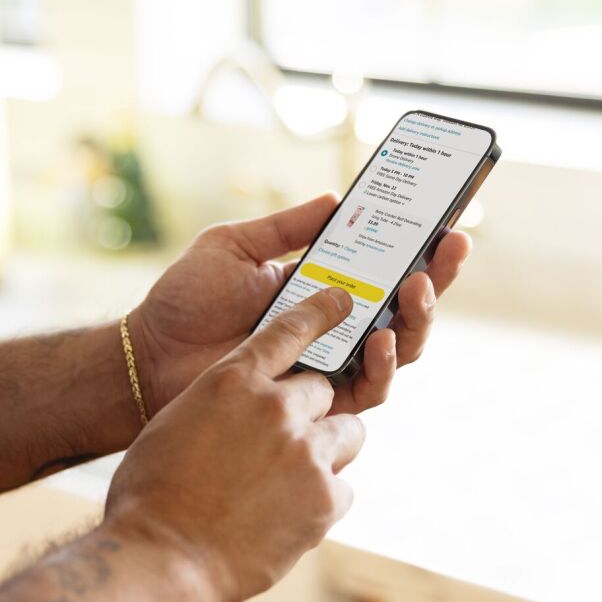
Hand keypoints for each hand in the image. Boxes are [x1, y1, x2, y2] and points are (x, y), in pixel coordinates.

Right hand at [105, 288, 364, 601]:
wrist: (161, 559)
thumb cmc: (149, 495)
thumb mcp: (174, 428)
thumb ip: (216, 409)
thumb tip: (239, 416)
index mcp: (231, 381)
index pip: (288, 331)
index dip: (318, 314)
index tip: (341, 302)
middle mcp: (276, 408)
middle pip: (323, 389)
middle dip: (311, 411)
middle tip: (288, 440)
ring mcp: (306, 453)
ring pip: (347, 434)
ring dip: (326, 451)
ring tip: (292, 481)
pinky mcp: (324, 500)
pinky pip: (343, 488)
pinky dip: (322, 501)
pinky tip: (286, 519)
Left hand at [129, 194, 471, 414]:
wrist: (150, 355)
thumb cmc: (186, 302)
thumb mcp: (235, 247)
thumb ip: (286, 228)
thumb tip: (338, 198)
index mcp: (320, 287)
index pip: (383, 267)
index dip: (419, 245)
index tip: (446, 217)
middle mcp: (334, 328)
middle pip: (405, 307)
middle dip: (437, 277)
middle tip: (450, 246)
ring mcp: (330, 365)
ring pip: (400, 349)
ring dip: (418, 318)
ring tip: (415, 288)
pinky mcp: (318, 403)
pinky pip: (367, 390)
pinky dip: (382, 365)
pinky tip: (382, 338)